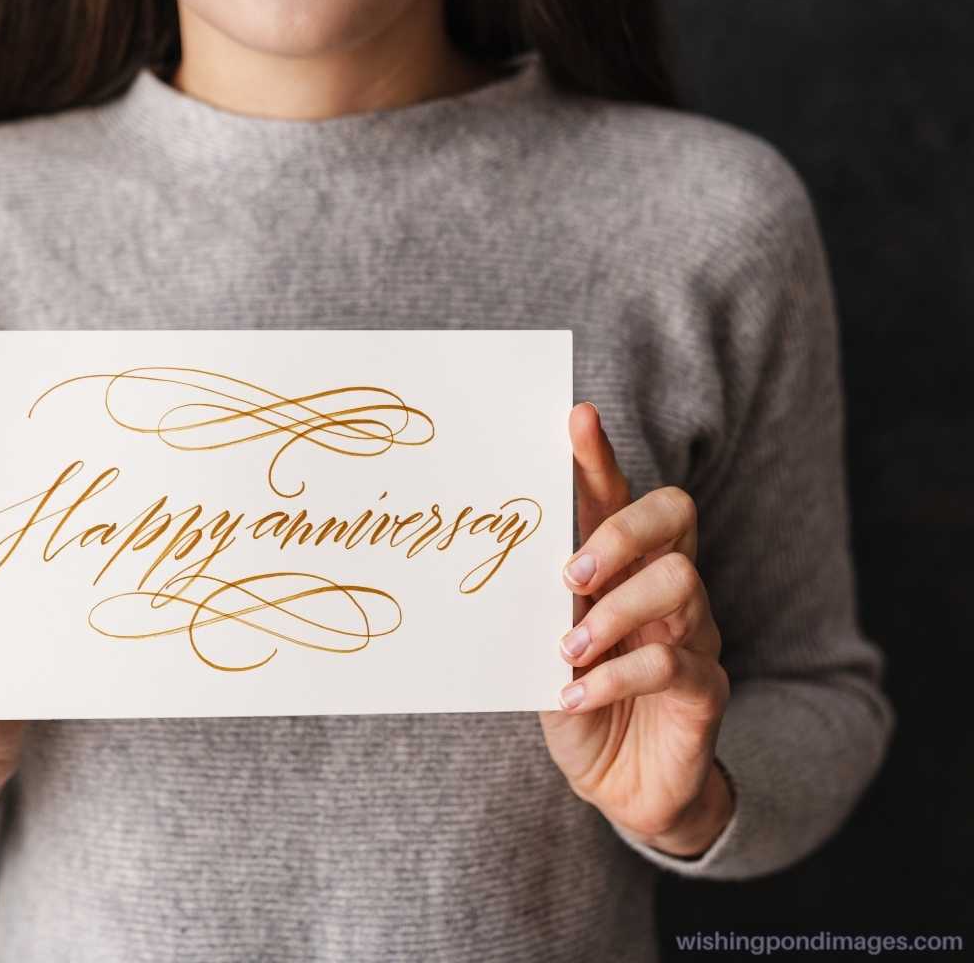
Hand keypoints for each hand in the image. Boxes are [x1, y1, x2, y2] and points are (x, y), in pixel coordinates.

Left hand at [539, 404, 733, 857]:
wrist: (617, 782)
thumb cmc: (576, 695)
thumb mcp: (546, 639)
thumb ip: (540, 595)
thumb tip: (496, 547)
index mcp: (627, 563)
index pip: (619, 494)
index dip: (599, 457)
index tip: (575, 418)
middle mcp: (668, 584)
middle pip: (673, 513)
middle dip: (621, 530)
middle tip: (571, 572)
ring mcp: (694, 634)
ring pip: (680, 583)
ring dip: (614, 612)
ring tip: (568, 650)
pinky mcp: (705, 689)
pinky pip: (674, 665)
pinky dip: (617, 677)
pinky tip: (575, 697)